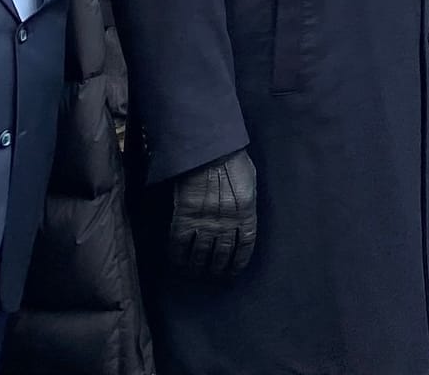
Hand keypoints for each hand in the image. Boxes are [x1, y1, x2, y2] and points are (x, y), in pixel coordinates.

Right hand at [167, 149, 257, 278]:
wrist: (210, 153)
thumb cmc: (233, 161)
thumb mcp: (250, 182)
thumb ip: (246, 200)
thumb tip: (242, 212)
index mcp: (246, 215)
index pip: (244, 246)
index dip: (239, 261)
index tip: (234, 271)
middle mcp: (226, 224)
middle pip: (222, 254)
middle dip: (218, 268)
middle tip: (214, 274)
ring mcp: (205, 224)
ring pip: (201, 254)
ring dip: (198, 266)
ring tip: (196, 272)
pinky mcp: (184, 220)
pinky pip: (180, 245)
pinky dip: (178, 256)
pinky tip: (178, 263)